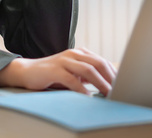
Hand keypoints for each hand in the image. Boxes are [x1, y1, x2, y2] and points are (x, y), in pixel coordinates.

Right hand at [0, 48, 116, 96]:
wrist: (27, 71)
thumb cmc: (53, 74)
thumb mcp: (73, 74)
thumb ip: (89, 77)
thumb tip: (108, 85)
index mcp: (81, 53)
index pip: (103, 62)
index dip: (114, 74)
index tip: (124, 86)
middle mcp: (74, 54)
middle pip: (98, 63)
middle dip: (111, 78)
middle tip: (119, 91)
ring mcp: (64, 60)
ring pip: (88, 70)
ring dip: (101, 83)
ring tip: (108, 94)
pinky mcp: (55, 69)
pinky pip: (72, 79)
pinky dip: (82, 89)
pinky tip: (88, 97)